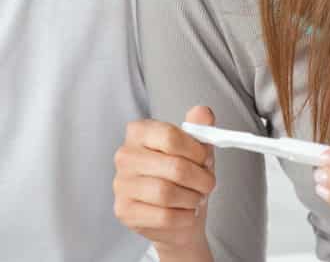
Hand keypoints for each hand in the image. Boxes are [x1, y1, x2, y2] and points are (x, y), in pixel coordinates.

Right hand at [112, 106, 216, 255]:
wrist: (175, 216)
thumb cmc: (183, 177)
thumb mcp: (194, 149)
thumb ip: (199, 128)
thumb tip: (203, 112)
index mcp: (139, 132)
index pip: (170, 136)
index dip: (196, 151)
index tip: (206, 160)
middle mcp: (125, 155)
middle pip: (174, 167)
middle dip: (200, 179)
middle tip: (208, 184)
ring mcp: (121, 184)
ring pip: (167, 193)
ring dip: (192, 199)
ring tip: (196, 198)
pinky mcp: (124, 211)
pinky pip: (163, 216)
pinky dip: (184, 217)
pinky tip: (186, 213)